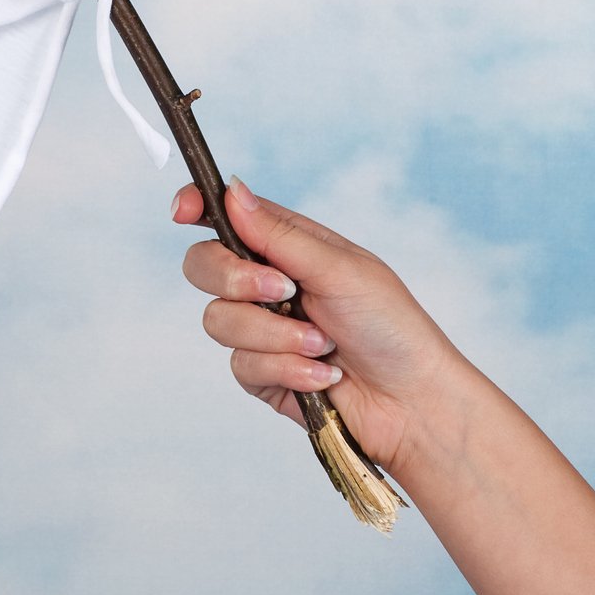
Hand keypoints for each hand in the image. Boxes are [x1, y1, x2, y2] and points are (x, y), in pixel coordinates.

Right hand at [172, 179, 471, 482]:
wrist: (412, 404)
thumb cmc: (392, 328)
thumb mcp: (339, 269)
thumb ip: (279, 235)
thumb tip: (231, 190)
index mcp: (287, 245)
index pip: (226, 216)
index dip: (196, 207)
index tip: (183, 211)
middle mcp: (267, 283)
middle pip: (203, 265)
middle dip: (235, 280)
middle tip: (282, 291)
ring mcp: (262, 330)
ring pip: (218, 321)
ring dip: (275, 336)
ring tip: (322, 346)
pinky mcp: (263, 374)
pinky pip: (242, 366)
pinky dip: (286, 371)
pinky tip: (323, 378)